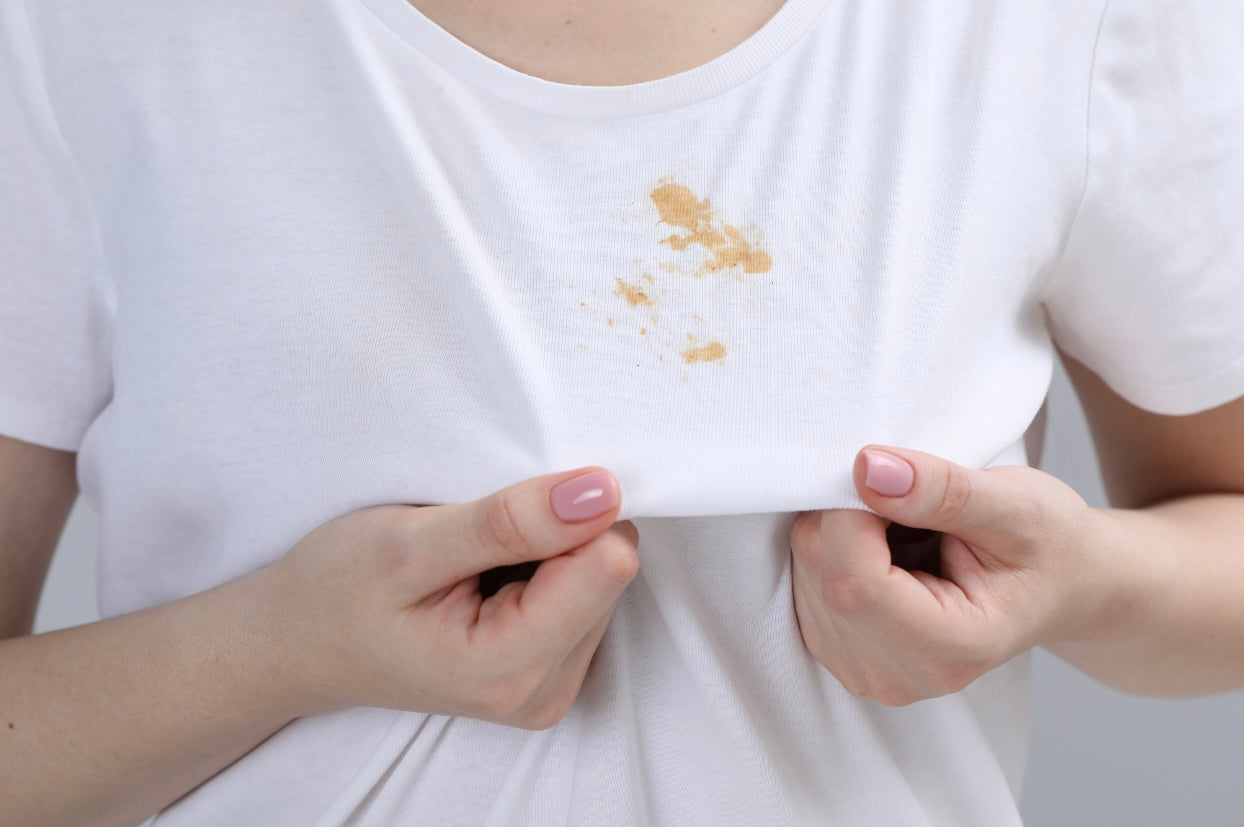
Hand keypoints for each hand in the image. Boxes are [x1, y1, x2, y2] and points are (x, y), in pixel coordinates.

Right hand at [263, 467, 638, 728]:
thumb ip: (508, 523)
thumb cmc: (336, 591)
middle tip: (475, 537)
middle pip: (609, 570)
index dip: (564, 512)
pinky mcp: (550, 673)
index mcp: (510, 668)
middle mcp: (543, 691)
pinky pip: (584, 594)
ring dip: (549, 550)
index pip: (607, 562)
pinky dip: (544, 568)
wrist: (295, 644)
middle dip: (556, 533)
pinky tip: (487, 576)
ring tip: (473, 559)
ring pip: (601, 578)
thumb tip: (602, 494)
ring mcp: (549, 688)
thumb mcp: (408, 544)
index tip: (504, 505)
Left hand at [790, 446, 1109, 705]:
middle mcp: (898, 676)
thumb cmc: (1049, 546)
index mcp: (952, 648)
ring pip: (805, 570)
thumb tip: (867, 469)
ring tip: (910, 534)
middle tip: (914, 506)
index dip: (854, 513)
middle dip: (850, 517)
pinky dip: (835, 549)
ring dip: (843, 531)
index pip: (855, 580)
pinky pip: (802, 579)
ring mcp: (863, 670)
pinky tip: (888, 552)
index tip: (895, 478)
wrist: (1061, 585)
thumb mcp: (1018, 504)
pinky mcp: (839, 651)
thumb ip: (943, 489)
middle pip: (822, 573)